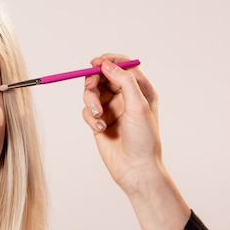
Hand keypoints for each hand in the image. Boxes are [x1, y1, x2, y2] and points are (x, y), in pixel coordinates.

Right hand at [81, 53, 162, 194]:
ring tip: (98, 116)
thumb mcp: (138, 105)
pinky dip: (90, 118)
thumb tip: (106, 64)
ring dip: (91, 102)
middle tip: (90, 87)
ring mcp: (111, 108)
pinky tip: (100, 129)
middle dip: (94, 82)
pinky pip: (86, 110)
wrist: (134, 167)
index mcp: (140, 89)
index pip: (122, 65)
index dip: (108, 61)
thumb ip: (124, 81)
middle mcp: (125, 96)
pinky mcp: (99, 120)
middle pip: (102, 76)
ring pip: (91, 93)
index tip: (95, 63)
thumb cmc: (144, 138)